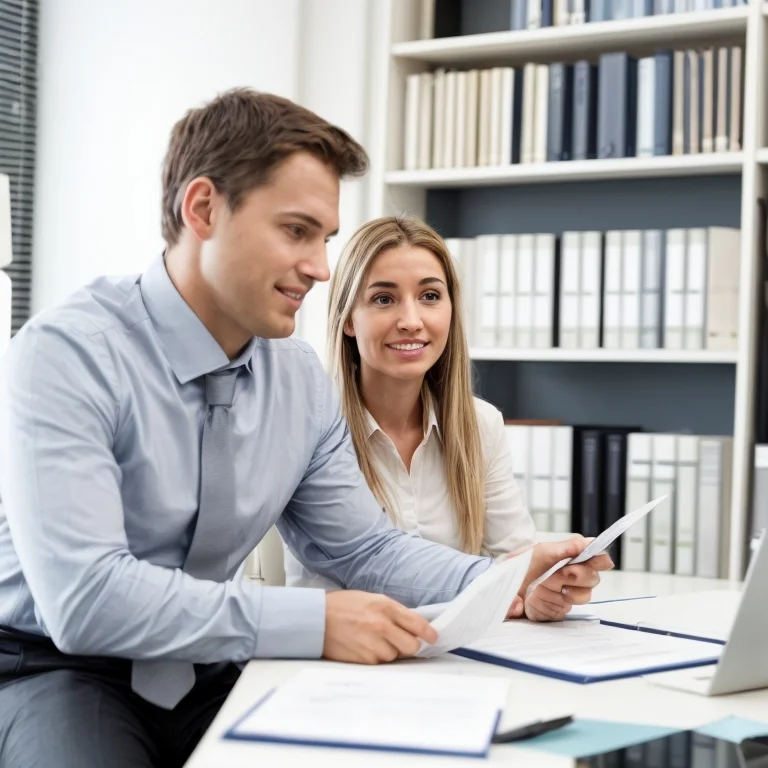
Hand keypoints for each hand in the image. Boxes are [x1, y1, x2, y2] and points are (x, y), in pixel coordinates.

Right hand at [323, 591, 437, 663]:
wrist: (316, 618)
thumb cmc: (343, 606)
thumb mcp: (371, 600)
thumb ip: (392, 612)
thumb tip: (413, 627)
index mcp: (385, 606)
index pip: (417, 623)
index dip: (429, 633)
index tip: (433, 638)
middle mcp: (381, 625)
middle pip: (412, 646)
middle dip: (410, 645)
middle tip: (402, 642)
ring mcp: (373, 644)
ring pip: (396, 656)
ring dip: (391, 652)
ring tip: (375, 641)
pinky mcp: (364, 659)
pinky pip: (380, 663)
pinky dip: (377, 658)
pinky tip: (365, 647)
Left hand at [524, 538, 613, 621]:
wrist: (501, 584)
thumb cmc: (521, 564)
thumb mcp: (540, 551)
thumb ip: (567, 546)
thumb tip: (590, 541)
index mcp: (571, 559)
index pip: (598, 560)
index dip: (600, 561)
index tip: (600, 562)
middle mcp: (573, 578)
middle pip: (593, 579)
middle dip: (575, 575)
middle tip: (557, 573)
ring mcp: (566, 596)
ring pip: (581, 596)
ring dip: (558, 590)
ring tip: (539, 586)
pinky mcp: (557, 611)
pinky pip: (561, 610)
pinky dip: (545, 603)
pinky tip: (533, 599)